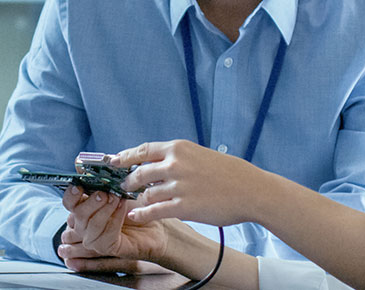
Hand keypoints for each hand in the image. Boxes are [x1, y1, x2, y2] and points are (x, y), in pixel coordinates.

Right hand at [56, 186, 169, 272]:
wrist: (156, 220)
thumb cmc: (137, 203)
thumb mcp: (119, 185)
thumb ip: (101, 175)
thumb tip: (82, 161)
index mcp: (85, 206)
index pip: (69, 201)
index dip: (71, 194)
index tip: (79, 186)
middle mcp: (85, 223)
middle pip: (77, 214)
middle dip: (91, 202)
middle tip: (105, 193)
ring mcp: (94, 237)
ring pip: (90, 226)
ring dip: (104, 210)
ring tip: (117, 199)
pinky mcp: (107, 247)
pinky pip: (104, 236)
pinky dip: (114, 220)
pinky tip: (124, 211)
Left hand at [114, 140, 270, 226]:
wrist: (252, 190)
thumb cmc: (229, 173)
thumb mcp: (200, 155)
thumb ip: (177, 158)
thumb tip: (154, 163)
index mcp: (179, 148)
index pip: (142, 150)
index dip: (124, 157)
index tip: (113, 162)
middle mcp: (175, 164)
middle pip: (139, 173)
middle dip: (127, 182)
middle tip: (123, 187)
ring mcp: (179, 186)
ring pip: (146, 193)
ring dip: (137, 200)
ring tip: (135, 203)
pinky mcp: (184, 207)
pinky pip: (154, 211)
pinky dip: (142, 214)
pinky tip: (136, 216)